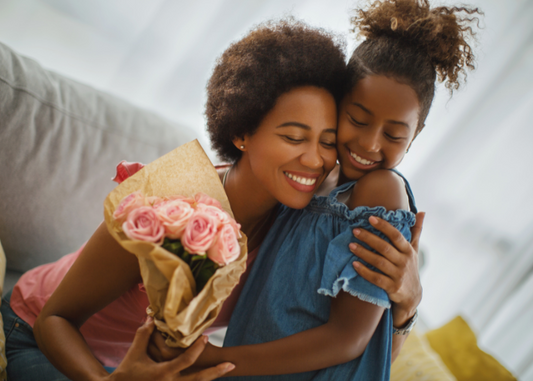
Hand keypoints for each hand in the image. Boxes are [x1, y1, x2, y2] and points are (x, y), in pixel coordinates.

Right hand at [108, 317, 234, 380]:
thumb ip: (145, 334)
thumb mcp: (135, 352)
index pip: (186, 360)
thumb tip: (152, 317)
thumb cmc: (127, 372)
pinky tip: (209, 376)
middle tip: (231, 364)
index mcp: (164, 373)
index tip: (205, 337)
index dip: (197, 348)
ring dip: (212, 377)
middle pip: (199, 379)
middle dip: (216, 371)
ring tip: (227, 368)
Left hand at [349, 212, 424, 326]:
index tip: (370, 218)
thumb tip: (421, 212)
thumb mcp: (414, 249)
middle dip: (369, 238)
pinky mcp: (392, 287)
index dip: (384, 226)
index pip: (396, 235)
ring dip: (364, 253)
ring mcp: (398, 275)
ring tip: (351, 245)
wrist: (412, 296)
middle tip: (355, 231)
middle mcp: (404, 262)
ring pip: (379, 262)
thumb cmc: (410, 267)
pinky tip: (354, 264)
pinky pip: (376, 278)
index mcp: (408, 250)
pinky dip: (365, 271)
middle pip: (384, 248)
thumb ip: (416, 231)